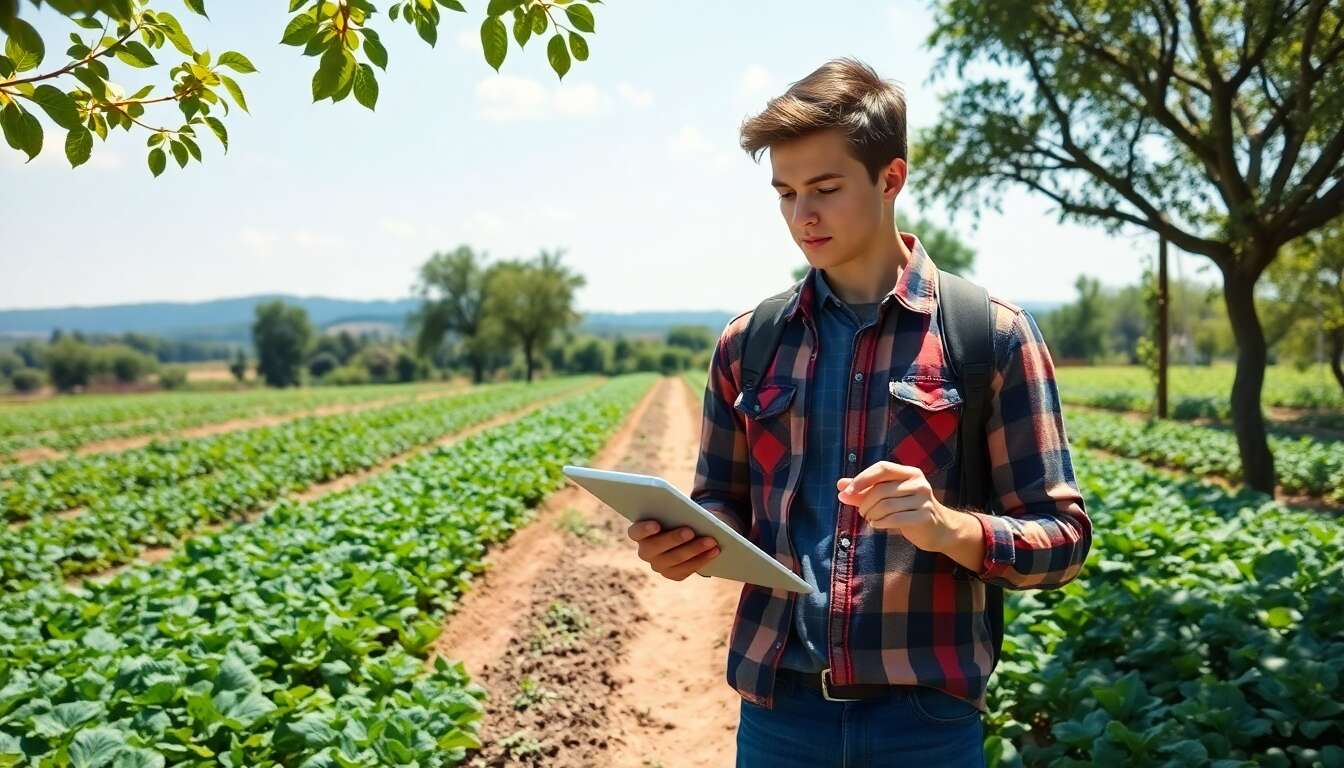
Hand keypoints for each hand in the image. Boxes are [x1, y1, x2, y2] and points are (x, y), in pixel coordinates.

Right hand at [627, 520, 720, 580]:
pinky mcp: (673, 574)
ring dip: (694, 549)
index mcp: (639, 533)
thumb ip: (676, 511)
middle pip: (655, 548)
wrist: (687, 533)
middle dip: (674, 539)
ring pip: (674, 560)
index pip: (635, 532)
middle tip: (690, 531)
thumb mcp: (675, 511)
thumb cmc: (678, 516)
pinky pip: (687, 569)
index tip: (656, 524)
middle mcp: (645, 552)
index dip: (644, 529)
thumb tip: (689, 513)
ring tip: (711, 541)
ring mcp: (658, 565)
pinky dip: (702, 559)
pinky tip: (715, 551)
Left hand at [835, 461, 959, 553]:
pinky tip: (877, 525)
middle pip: (881, 490)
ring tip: (871, 519)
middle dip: (865, 503)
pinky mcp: (924, 516)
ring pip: (886, 506)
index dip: (862, 478)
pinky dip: (880, 523)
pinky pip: (894, 519)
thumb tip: (840, 486)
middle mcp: (918, 482)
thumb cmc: (908, 509)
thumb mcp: (887, 496)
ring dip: (872, 515)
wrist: (939, 529)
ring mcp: (923, 499)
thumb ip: (864, 490)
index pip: (882, 468)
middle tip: (862, 513)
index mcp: (909, 472)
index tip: (846, 492)